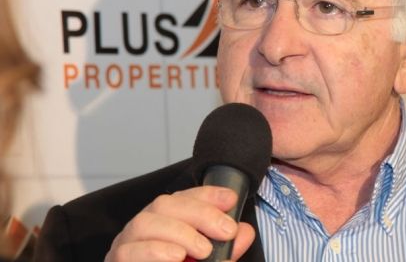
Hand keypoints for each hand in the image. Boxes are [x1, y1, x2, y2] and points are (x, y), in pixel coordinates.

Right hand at [105, 186, 254, 260]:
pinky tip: (175, 256)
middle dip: (200, 213)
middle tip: (227, 230)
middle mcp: (142, 229)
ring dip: (179, 233)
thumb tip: (245, 233)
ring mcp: (125, 245)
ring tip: (203, 250)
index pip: (184, 197)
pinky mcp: (116, 261)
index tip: (231, 199)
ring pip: (145, 223)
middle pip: (164, 204)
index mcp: (164, 222)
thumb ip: (225, 250)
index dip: (208, 194)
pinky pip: (129, 251)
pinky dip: (155, 251)